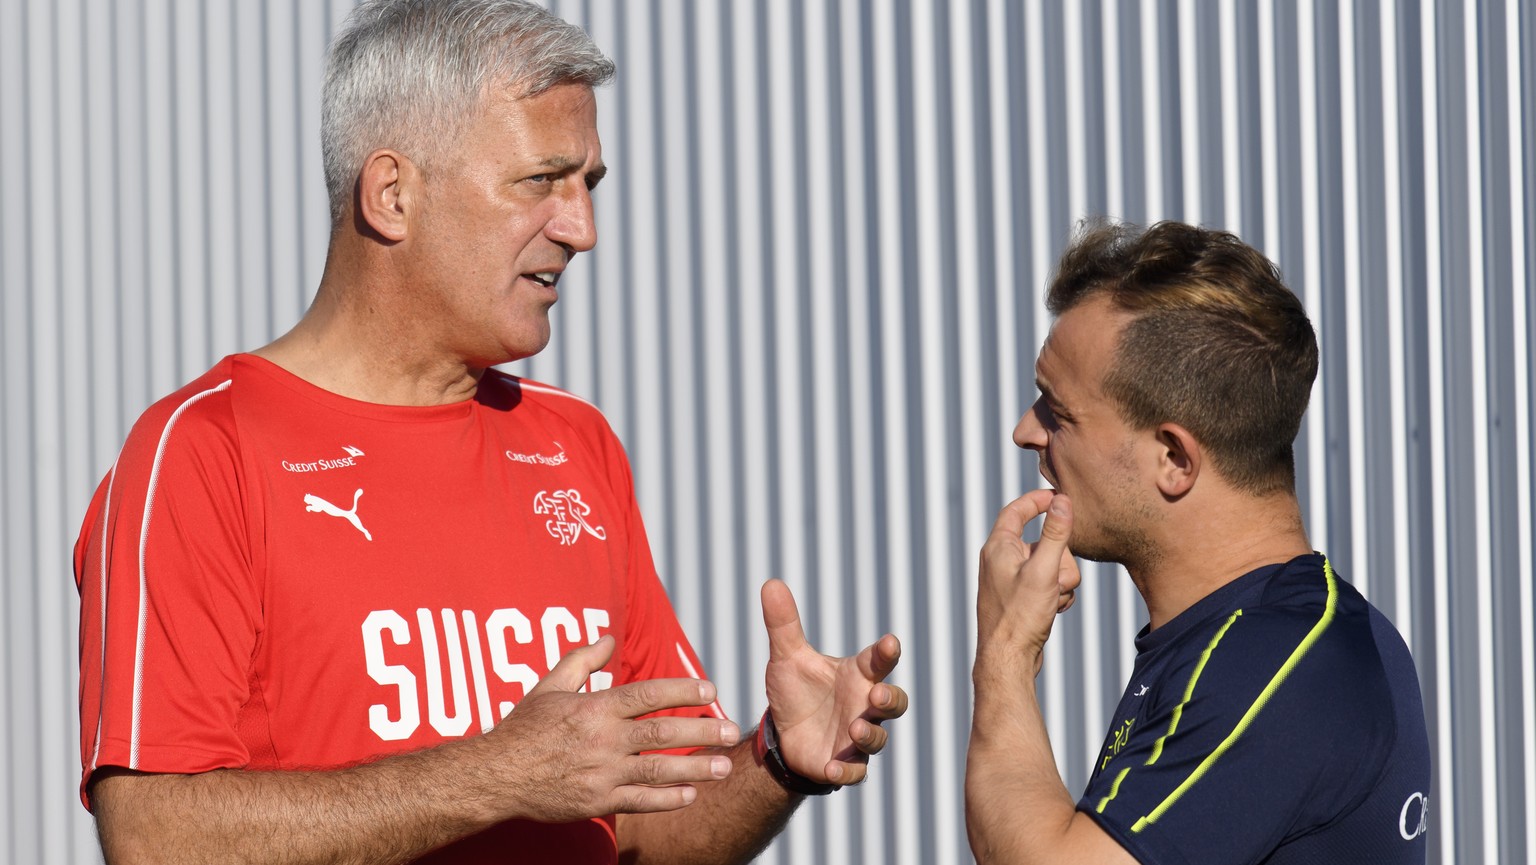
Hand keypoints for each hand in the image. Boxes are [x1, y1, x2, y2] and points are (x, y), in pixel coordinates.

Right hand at [488, 636, 739, 821]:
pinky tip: (691, 795)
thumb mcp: (549, 686)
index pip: (647, 694)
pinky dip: (667, 800)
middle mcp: (602, 741)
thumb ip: (583, 661)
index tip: (710, 690)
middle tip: (730, 730)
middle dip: (701, 731)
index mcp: (594, 709)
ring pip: (657, 771)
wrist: (495, 777)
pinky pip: (640, 802)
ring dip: (694, 768)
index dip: (682, 690)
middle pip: (661, 733)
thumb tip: (610, 638)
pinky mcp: (597, 802)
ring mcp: (601, 774)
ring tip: (724, 766)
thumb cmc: (524, 728)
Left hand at [759, 580, 907, 785]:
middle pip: (893, 701)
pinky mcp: (845, 764)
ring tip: (855, 728)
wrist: (784, 733)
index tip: (890, 643)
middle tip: (878, 695)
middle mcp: (864, 705)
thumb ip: (783, 624)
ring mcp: (858, 737)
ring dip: (870, 734)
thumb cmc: (797, 690)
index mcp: (856, 675)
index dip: (885, 652)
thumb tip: (770, 583)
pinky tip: (833, 769)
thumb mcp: (786, 657)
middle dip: (890, 699)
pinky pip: (855, 772)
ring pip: (878, 738)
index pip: (877, 661)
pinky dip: (847, 772)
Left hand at [976, 490, 1079, 672]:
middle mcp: (1001, 561)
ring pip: (1052, 566)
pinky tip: (1052, 611)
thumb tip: (1063, 501)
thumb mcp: (1044, 570)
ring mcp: (1011, 580)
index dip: (1038, 501)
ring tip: (1052, 600)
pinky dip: (1056, 595)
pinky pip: (1049, 585)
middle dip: (1061, 559)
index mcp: (998, 547)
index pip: (1016, 511)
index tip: (1058, 496)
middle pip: (1044, 542)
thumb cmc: (1020, 616)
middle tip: (1058, 581)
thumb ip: (1056, 534)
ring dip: (1061, 581)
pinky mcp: (1021, 598)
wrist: (1008, 660)